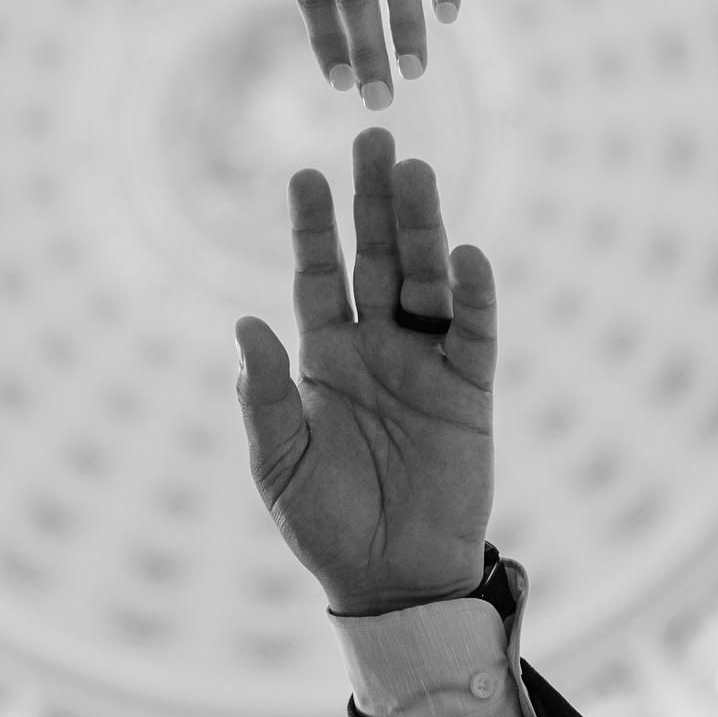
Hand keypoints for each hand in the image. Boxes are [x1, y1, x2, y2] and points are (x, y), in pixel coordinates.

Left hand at [235, 127, 494, 616]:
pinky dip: (473, 293)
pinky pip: (474, 332)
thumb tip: (243, 324)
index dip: (313, 227)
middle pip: (376, 258)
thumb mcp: (278, 463)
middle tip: (373, 137)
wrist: (390, 579)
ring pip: (425, 279)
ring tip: (415, 172)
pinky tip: (466, 253)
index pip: (318, 275)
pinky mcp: (469, 391)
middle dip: (373, 200)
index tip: (304, 175)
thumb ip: (262, 397)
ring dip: (421, 227)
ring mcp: (425, 363)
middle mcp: (376, 347)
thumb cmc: (326, 524)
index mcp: (325, 357)